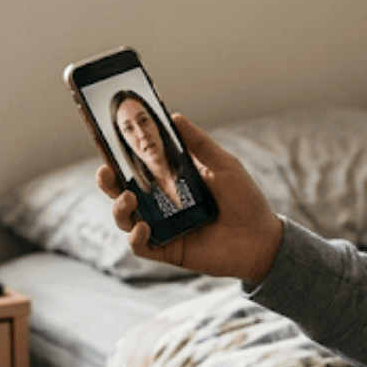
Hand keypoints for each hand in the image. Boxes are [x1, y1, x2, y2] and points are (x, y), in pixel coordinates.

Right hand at [97, 115, 283, 283]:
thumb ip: (199, 144)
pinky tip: (144, 228)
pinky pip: (140, 245)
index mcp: (172, 180)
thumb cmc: (245, 200)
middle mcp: (162, 203)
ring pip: (125, 218)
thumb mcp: (224, 166)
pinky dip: (135, 237)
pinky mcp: (166, 249)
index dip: (118, 156)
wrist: (262, 239)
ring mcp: (162, 227)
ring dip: (119, 208)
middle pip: (123, 191)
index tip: (104, 141)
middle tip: (106, 172)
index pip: (138, 166)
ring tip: (129, 198)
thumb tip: (174, 117)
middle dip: (108, 182)